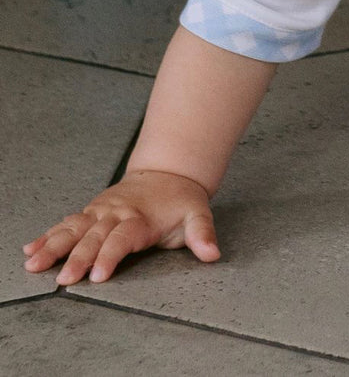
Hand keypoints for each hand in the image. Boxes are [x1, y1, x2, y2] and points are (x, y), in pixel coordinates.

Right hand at [22, 170, 219, 284]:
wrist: (167, 171)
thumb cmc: (180, 199)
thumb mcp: (198, 213)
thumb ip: (203, 234)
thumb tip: (213, 253)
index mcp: (141, 219)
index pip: (123, 239)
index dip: (111, 255)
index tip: (98, 274)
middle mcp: (116, 214)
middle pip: (94, 237)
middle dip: (78, 259)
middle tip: (64, 279)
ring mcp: (101, 212)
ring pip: (74, 229)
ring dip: (54, 246)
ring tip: (34, 263)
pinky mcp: (91, 212)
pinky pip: (67, 223)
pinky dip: (49, 235)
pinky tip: (32, 249)